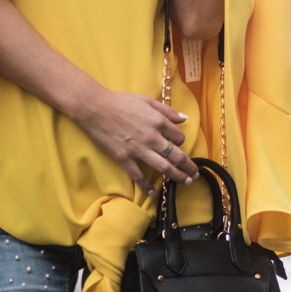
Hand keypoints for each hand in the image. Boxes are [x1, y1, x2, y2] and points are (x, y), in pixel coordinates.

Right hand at [80, 87, 198, 196]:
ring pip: (164, 167)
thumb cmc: (120, 101)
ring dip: (177, 176)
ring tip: (185, 182)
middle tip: (194, 174)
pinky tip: (152, 191)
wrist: (95, 108)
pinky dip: (146, 185)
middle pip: (177, 156)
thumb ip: (166, 110)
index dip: (180, 142)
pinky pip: (138, 175)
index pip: (178, 137)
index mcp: (159, 122)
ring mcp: (139, 150)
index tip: (177, 145)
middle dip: (188, 167)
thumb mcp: (147, 100)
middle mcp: (152, 138)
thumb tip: (183, 118)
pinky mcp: (125, 158)